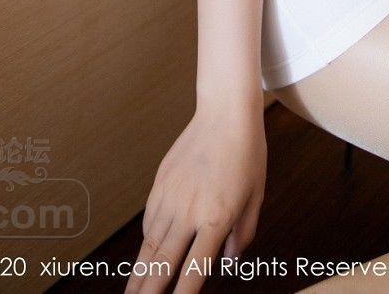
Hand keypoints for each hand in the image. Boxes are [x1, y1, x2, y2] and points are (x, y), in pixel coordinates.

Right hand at [124, 103, 266, 292]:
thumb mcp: (256, 197)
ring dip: (139, 271)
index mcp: (215, 218)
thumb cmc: (247, 154)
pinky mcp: (160, 182)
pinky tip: (147, 253)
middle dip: (147, 290)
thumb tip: (228, 263)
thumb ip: (242, 235)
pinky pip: (150, 220)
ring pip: (149, 243)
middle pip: (161, 262)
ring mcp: (170, 195)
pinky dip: (147, 240)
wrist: (225, 112)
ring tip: (132, 292)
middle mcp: (188, 210)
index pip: (193, 269)